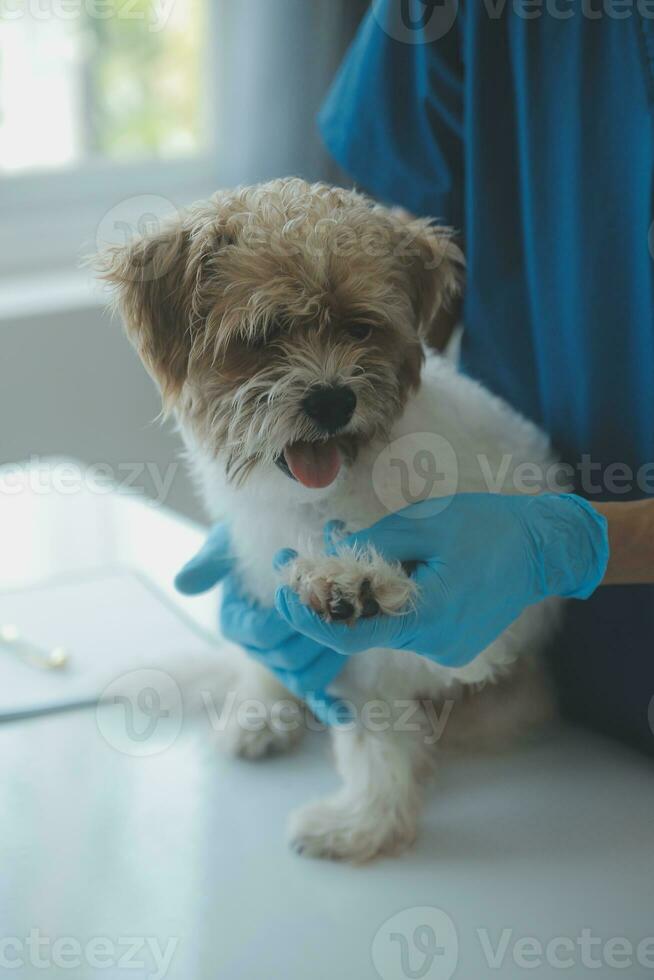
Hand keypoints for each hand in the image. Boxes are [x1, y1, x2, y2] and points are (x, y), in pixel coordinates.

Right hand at [174, 524, 348, 723]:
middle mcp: (255, 649)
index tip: (308, 592)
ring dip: (328, 654)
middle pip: (286, 658)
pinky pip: (316, 692)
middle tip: (337, 606)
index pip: (262, 633)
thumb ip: (210, 561)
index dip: (288, 617)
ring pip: (304, 677)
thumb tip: (183, 584)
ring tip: (347, 627)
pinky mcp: (303, 669)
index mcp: (236, 623)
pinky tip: (343, 709)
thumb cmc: (254, 545)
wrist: (283, 548)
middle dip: (314, 634)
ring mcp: (279, 663)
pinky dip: (329, 699)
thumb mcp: (229, 543)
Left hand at [274, 493, 608, 666]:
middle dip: (327, 599)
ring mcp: (446, 650)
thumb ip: (374, 541)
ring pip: (385, 627)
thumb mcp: (426, 522)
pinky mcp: (453, 646)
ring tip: (349, 556)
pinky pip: (408, 627)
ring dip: (361, 598)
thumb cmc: (488, 527)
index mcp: (426, 617)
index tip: (280, 591)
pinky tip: (394, 574)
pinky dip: (389, 604)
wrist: (545, 549)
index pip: (349, 633)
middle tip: (296, 567)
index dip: (308, 616)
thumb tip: (332, 549)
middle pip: (363, 629)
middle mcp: (434, 645)